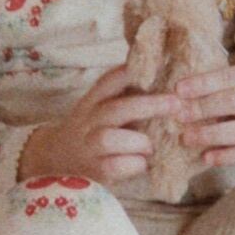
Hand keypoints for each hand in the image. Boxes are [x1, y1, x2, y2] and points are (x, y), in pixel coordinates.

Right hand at [18, 65, 179, 184]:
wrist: (58, 156)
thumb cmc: (93, 128)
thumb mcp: (101, 104)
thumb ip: (126, 93)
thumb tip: (166, 75)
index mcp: (94, 99)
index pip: (109, 80)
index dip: (132, 72)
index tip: (159, 64)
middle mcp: (89, 119)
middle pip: (116, 109)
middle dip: (148, 106)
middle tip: (176, 103)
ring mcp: (89, 145)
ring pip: (111, 138)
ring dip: (139, 141)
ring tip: (153, 145)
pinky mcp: (95, 169)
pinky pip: (116, 166)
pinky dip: (134, 164)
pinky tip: (143, 163)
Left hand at [176, 64, 234, 167]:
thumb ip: (229, 84)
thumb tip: (184, 94)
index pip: (231, 77)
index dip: (204, 83)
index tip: (178, 89)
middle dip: (203, 108)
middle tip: (178, 114)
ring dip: (211, 135)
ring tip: (186, 138)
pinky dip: (227, 156)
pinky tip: (207, 157)